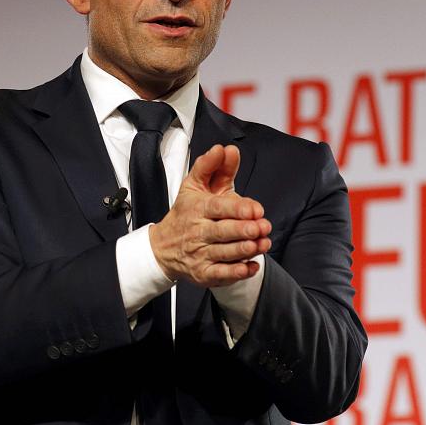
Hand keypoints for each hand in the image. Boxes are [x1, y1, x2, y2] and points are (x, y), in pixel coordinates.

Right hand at [149, 144, 271, 286]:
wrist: (162, 248)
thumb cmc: (185, 213)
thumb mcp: (194, 186)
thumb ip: (212, 166)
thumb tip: (225, 149)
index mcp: (197, 208)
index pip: (217, 207)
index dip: (238, 208)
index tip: (256, 209)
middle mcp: (198, 231)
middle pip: (223, 232)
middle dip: (244, 230)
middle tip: (263, 227)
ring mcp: (200, 254)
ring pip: (225, 253)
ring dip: (246, 249)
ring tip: (263, 243)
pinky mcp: (204, 273)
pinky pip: (222, 275)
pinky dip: (238, 272)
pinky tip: (252, 265)